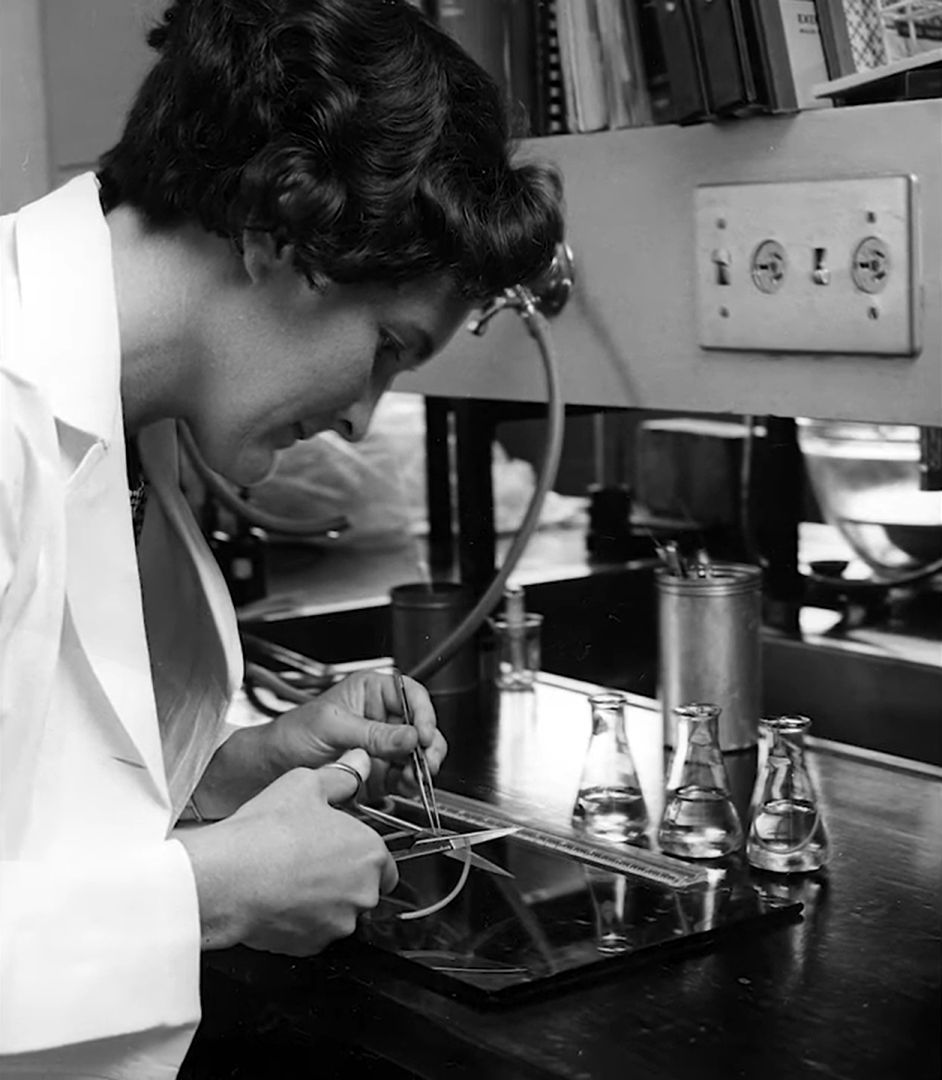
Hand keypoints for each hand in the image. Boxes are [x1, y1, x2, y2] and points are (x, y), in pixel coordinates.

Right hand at [177, 750, 397, 955]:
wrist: (227, 878)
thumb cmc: (267, 833)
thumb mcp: (307, 783)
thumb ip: (342, 776)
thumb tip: (359, 764)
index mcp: (370, 853)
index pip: (385, 862)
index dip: (362, 852)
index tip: (342, 846)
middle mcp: (363, 893)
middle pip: (364, 887)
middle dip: (343, 875)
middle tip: (311, 856)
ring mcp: (338, 924)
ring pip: (339, 911)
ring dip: (324, 898)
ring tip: (291, 874)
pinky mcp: (311, 946)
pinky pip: (314, 930)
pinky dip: (301, 918)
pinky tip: (279, 895)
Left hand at [266, 670, 447, 798]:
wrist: (271, 767)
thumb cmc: (292, 733)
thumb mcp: (332, 727)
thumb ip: (372, 733)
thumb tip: (408, 736)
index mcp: (371, 692)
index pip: (410, 694)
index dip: (422, 712)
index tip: (421, 732)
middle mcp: (382, 717)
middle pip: (421, 725)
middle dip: (428, 743)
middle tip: (425, 759)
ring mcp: (383, 745)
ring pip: (419, 753)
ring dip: (422, 766)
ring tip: (414, 775)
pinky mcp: (381, 771)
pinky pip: (407, 776)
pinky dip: (410, 783)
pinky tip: (404, 785)